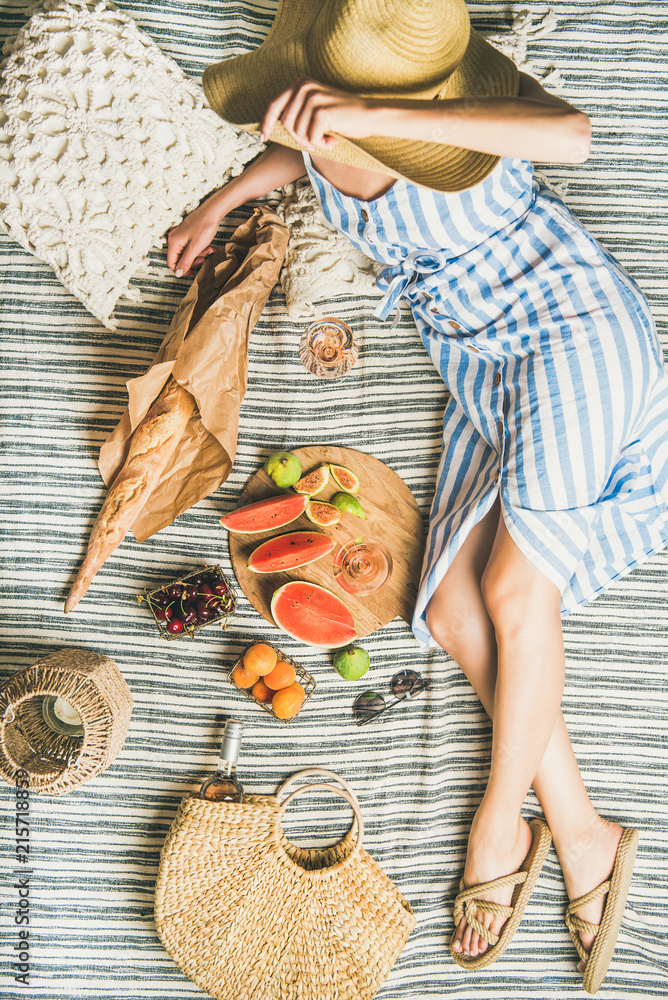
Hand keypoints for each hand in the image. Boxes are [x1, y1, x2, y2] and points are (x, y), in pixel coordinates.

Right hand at [166, 197, 224, 276]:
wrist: (213, 211)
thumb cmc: (204, 225)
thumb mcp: (195, 247)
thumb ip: (186, 261)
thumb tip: (178, 273)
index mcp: (174, 242)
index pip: (172, 263)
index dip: (182, 270)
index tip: (194, 271)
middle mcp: (174, 239)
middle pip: (180, 259)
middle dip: (193, 261)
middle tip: (204, 258)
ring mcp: (181, 236)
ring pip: (187, 254)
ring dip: (199, 255)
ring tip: (209, 250)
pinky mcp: (187, 235)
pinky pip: (191, 247)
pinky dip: (200, 250)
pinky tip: (209, 247)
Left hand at [260, 77, 375, 149]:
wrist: (368, 115)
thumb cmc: (342, 117)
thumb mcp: (315, 108)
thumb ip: (297, 111)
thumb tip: (272, 126)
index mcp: (301, 83)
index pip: (274, 105)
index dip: (266, 123)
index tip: (263, 138)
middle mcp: (304, 87)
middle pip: (286, 124)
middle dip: (298, 138)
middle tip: (315, 142)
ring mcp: (312, 98)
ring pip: (298, 133)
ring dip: (312, 142)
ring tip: (326, 138)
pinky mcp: (321, 112)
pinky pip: (311, 138)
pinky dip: (321, 145)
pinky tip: (333, 140)